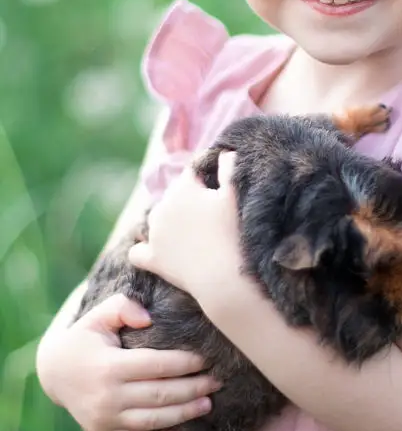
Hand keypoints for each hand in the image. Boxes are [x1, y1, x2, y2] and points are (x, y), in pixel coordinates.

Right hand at [36, 294, 220, 430]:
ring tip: (208, 403)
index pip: (157, 365)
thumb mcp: (96, 316)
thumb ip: (122, 307)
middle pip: (160, 395)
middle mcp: (109, 396)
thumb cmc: (84, 338)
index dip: (185, 363)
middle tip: (218, 381)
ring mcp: (107, 418)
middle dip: (193, 389)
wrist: (53, 372)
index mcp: (110, 366)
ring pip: (153, 420)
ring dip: (183, 414)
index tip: (207, 358)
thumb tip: (148, 317)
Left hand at [128, 152, 242, 304]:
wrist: (224, 278)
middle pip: (174, 196)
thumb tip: (224, 152)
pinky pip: (138, 252)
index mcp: (183, 188)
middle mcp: (163, 207)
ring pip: (155, 220)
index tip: (221, 182)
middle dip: (189, 199)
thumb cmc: (234, 233)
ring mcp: (155, 235)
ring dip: (168, 221)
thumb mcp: (235, 194)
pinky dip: (145, 250)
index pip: (193, 171)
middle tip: (211, 212)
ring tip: (190, 232)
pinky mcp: (153, 259)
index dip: (207, 175)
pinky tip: (158, 252)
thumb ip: (230, 168)